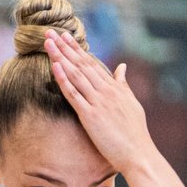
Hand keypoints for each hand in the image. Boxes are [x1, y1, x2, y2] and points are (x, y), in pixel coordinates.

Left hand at [44, 29, 159, 173]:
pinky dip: (63, 79)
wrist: (138, 154)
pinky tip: (54, 66)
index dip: (77, 49)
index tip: (66, 37)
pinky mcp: (91, 116)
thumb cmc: (136, 134)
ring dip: (61, 57)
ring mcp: (98, 102)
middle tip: (51, 32)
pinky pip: (74, 94)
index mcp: (115, 88)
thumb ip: (123, 84)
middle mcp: (106, 91)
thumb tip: (121, 67)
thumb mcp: (132, 104)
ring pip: (76, 74)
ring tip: (48, 42)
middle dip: (65, 47)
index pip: (93, 63)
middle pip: (82, 64)